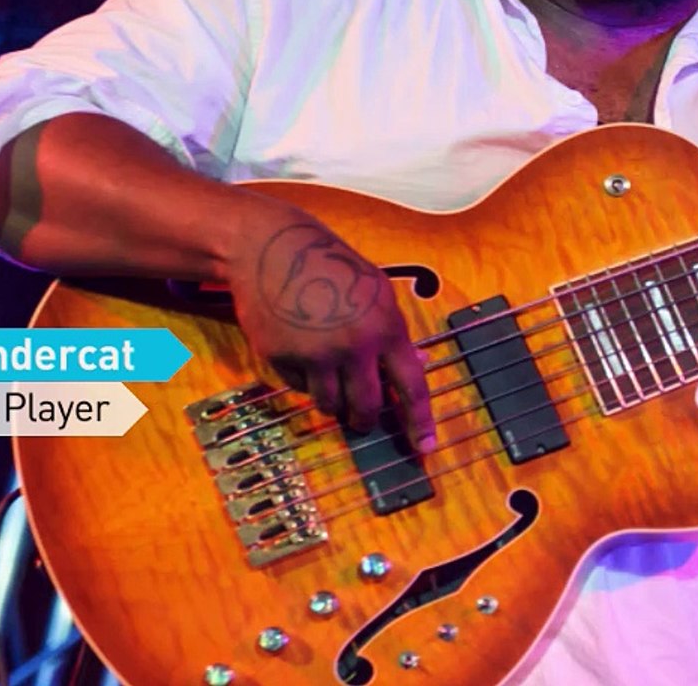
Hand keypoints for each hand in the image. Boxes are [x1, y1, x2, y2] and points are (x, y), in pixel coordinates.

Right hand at [222, 206, 436, 451]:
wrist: (272, 249)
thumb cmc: (331, 267)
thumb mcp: (376, 291)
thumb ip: (393, 331)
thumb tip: (416, 365)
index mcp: (385, 326)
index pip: (411, 385)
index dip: (419, 420)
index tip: (424, 448)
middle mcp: (354, 345)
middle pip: (366, 407)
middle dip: (365, 420)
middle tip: (362, 420)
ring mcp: (316, 354)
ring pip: (330, 405)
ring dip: (332, 401)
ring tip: (328, 374)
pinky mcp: (282, 358)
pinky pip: (299, 387)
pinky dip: (303, 379)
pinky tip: (300, 349)